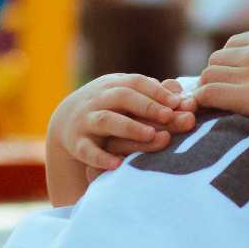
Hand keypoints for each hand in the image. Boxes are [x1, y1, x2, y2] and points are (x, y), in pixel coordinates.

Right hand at [47, 73, 195, 173]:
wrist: (67, 122)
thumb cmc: (112, 110)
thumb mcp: (128, 98)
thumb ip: (155, 96)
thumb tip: (181, 91)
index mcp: (114, 86)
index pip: (136, 83)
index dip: (156, 91)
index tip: (177, 102)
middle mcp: (99, 100)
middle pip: (122, 97)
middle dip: (147, 105)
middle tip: (169, 116)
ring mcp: (86, 121)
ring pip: (106, 120)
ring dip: (129, 126)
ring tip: (151, 135)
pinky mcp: (77, 144)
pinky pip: (88, 151)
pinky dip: (101, 158)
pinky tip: (118, 165)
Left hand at [195, 28, 248, 123]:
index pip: (232, 45)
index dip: (231, 61)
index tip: (236, 76)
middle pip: (216, 59)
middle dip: (217, 75)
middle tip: (225, 93)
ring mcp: (246, 73)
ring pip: (208, 75)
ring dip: (209, 88)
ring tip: (218, 105)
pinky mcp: (244, 96)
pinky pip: (208, 93)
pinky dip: (202, 100)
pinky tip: (209, 110)